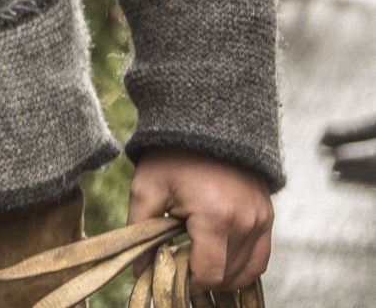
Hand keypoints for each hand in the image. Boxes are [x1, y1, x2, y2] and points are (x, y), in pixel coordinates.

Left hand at [128, 150, 272, 291]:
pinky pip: (260, 257)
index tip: (170, 274)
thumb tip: (140, 273)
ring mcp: (261, 220)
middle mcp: (245, 222)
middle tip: (179, 267)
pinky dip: (242, 267)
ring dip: (222, 276)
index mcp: (215, 217)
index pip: (209, 274)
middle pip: (228, 276)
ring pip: (246, 271)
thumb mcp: (145, 189)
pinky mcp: (268, 216)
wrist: (205, 124)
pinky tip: (219, 262)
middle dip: (202, 279)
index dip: (188, 282)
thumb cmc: (171, 157)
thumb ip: (139, 232)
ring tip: (196, 264)